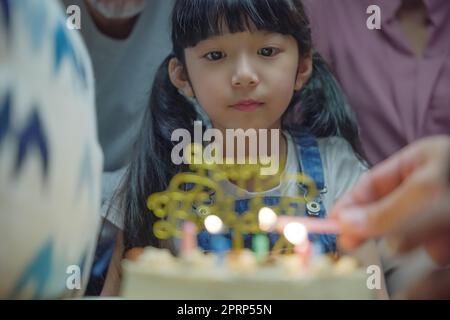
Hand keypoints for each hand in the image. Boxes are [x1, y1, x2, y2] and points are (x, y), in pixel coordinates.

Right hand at [330, 136, 449, 262]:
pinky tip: (445, 243)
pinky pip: (432, 248)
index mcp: (416, 163)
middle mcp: (426, 186)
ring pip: (409, 233)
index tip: (331, 223)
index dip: (349, 203)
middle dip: (378, 226)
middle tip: (352, 243)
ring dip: (413, 240)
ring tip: (430, 234)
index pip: (370, 184)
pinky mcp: (448, 232)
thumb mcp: (422, 193)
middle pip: (385, 211)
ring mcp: (440, 212)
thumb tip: (345, 222)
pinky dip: (436, 249)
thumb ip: (383, 211)